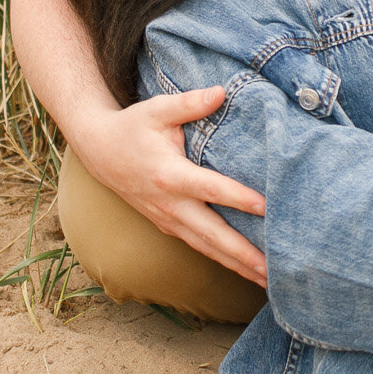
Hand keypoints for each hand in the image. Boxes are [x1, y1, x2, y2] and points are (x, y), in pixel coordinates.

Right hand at [76, 87, 268, 285]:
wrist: (99, 151)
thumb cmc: (133, 126)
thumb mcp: (158, 109)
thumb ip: (190, 103)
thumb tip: (222, 92)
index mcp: (169, 174)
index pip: (210, 188)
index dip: (238, 198)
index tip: (266, 207)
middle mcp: (169, 204)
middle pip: (211, 234)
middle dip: (242, 253)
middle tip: (273, 269)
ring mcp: (167, 219)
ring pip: (206, 248)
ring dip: (237, 265)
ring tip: (268, 281)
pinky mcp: (168, 226)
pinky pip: (199, 247)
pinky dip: (222, 260)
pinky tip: (244, 270)